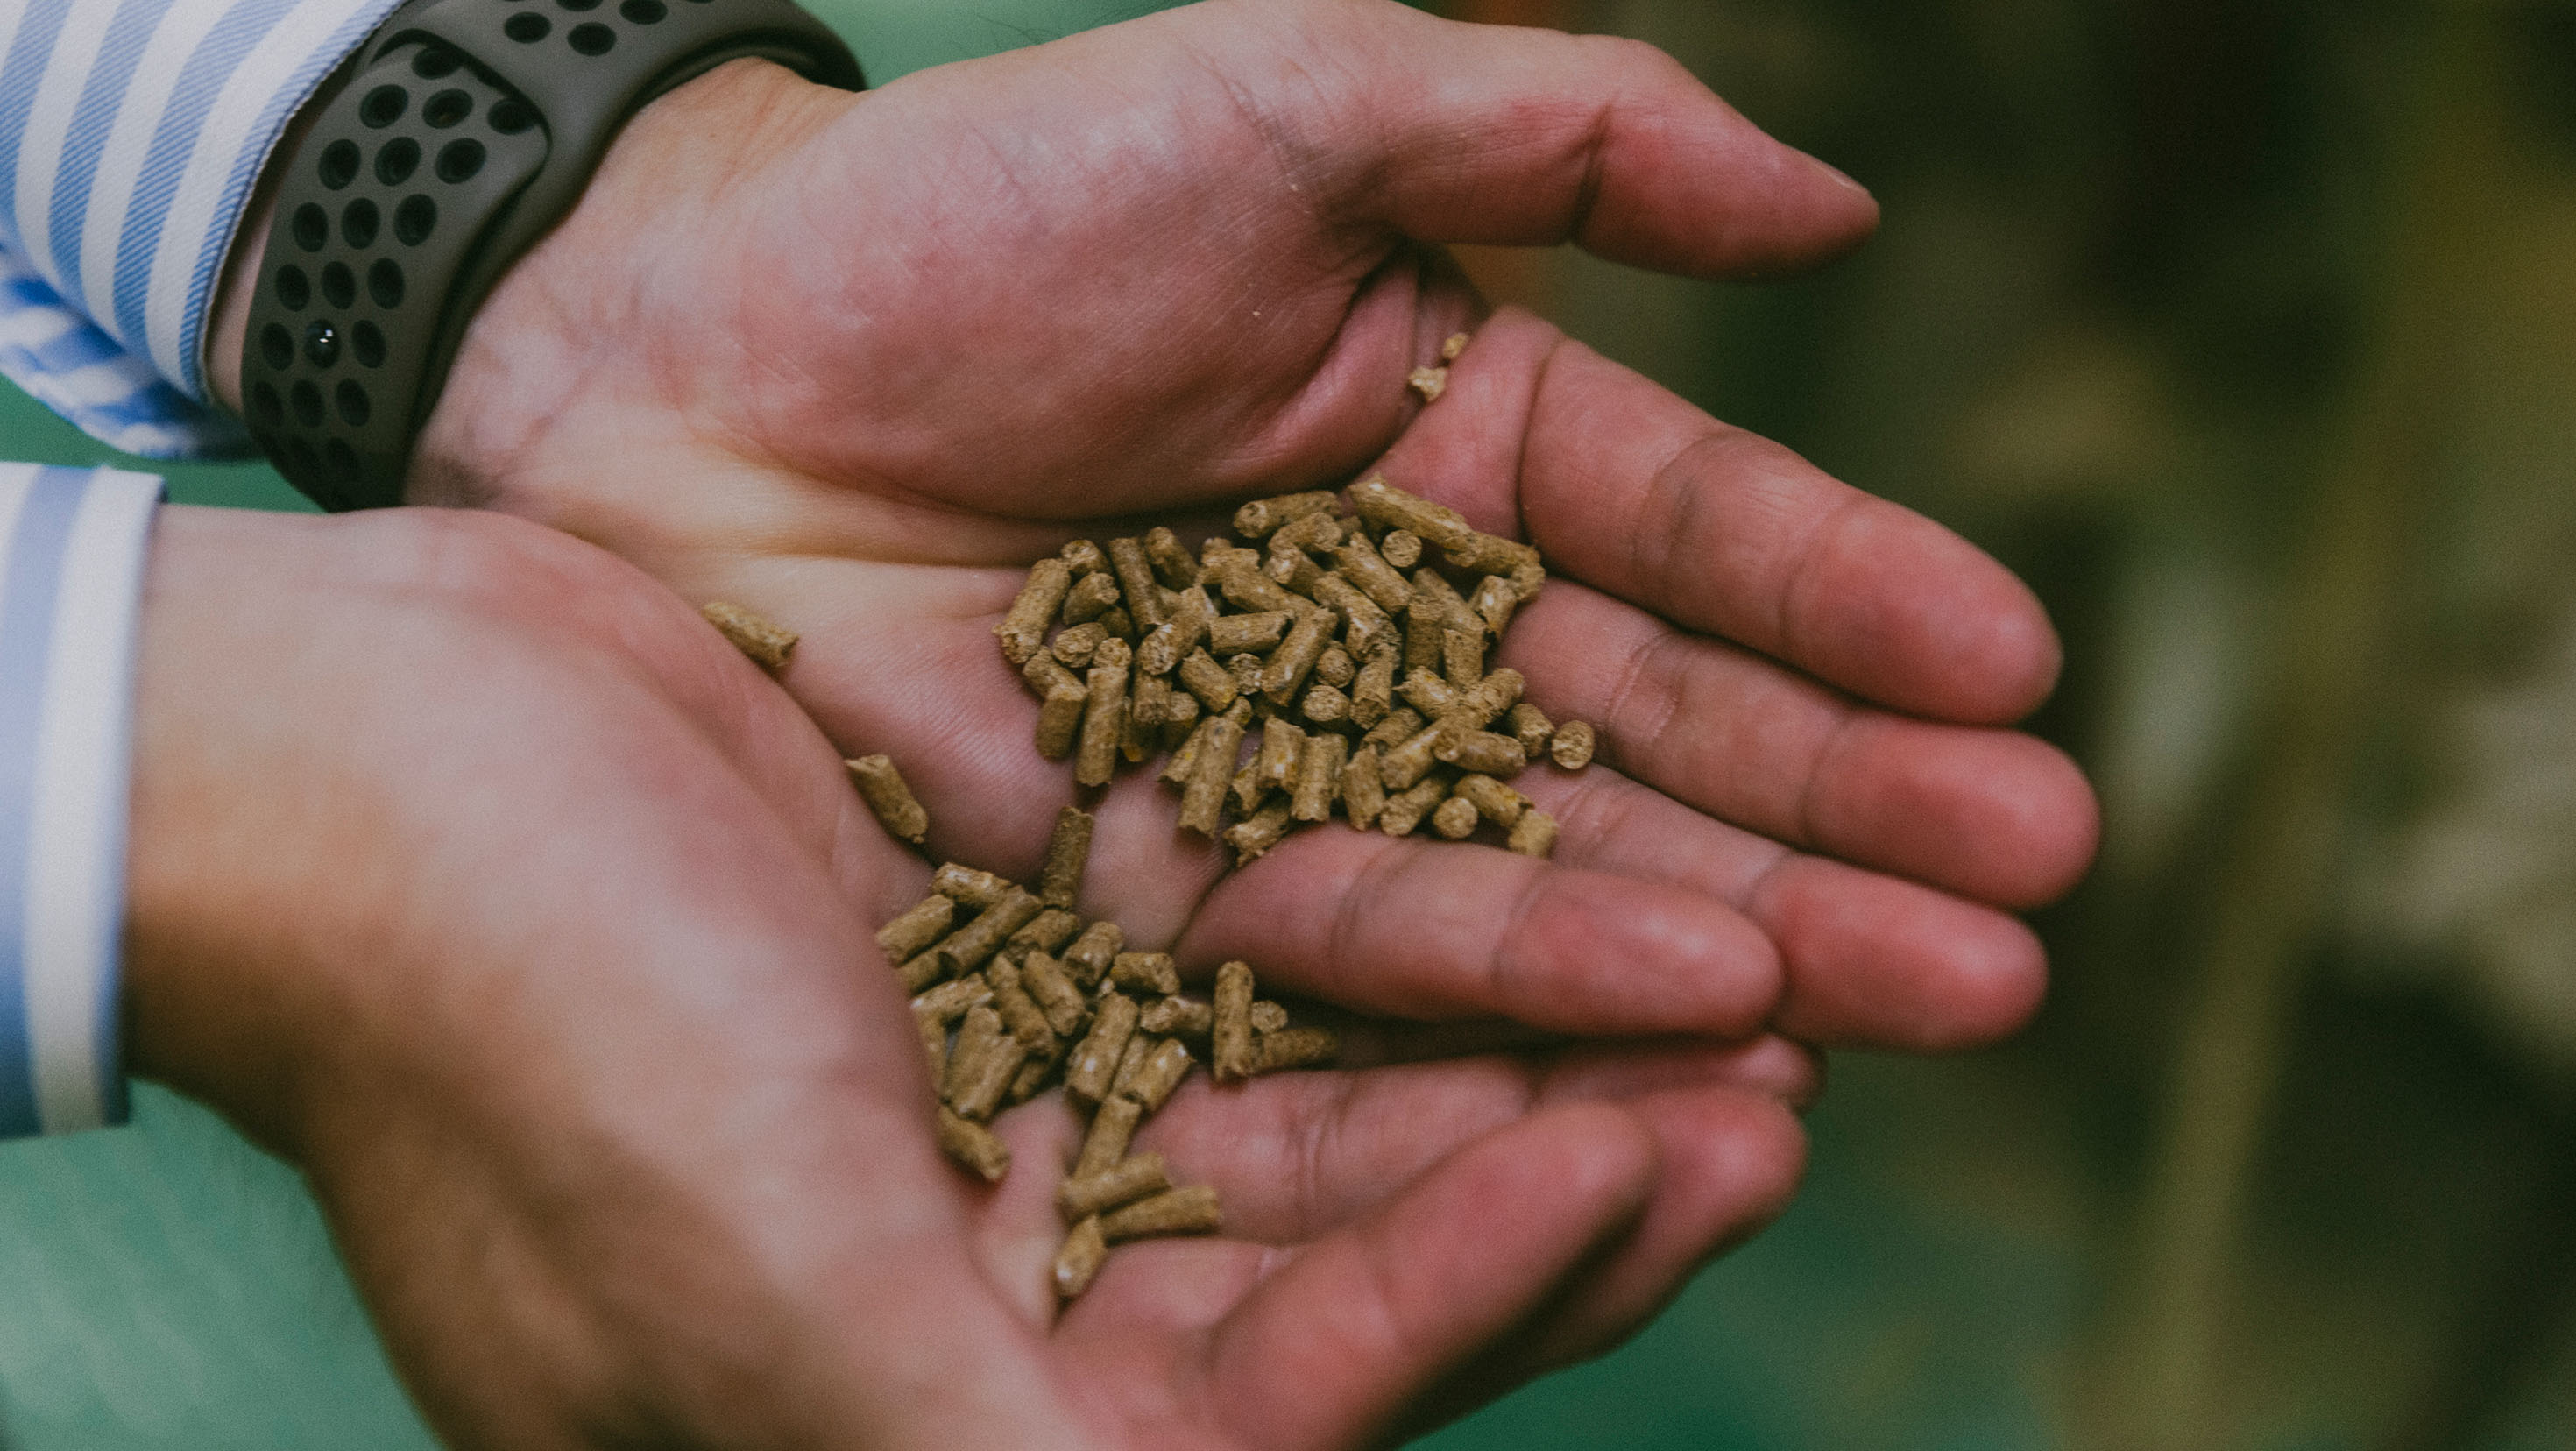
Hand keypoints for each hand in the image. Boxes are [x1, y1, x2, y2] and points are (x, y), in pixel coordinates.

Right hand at [122, 505, 1829, 1446]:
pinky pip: (1266, 949)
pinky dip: (1406, 923)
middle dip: (1561, 1182)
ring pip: (1337, 1104)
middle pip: (1345, 1264)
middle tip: (1773, 1082)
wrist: (365, 760)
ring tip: (1738, 972)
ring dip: (1525, 1047)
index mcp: (937, 1409)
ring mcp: (1028, 1101)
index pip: (1274, 1407)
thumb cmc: (524, 1039)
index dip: (1475, 1295)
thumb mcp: (755, 1288)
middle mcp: (1003, 1281)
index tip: (1667, 1160)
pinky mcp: (1035, 938)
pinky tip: (1555, 867)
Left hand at [210, 0, 2094, 1048]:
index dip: (1852, 609)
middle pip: (1653, 741)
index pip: (1691, 540)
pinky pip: (1353, 971)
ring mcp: (1295, 778)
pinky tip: (1665, 1064)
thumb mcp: (1284, 101)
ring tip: (1911, 1006)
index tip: (2014, 676)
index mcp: (1455, 444)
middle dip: (1846, 825)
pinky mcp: (1171, 902)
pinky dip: (1503, 1020)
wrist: (667, 362)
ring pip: (1538, 875)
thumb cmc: (966, 209)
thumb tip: (1842, 218)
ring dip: (1728, 944)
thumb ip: (1561, 137)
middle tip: (2026, 915)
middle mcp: (1402, 629)